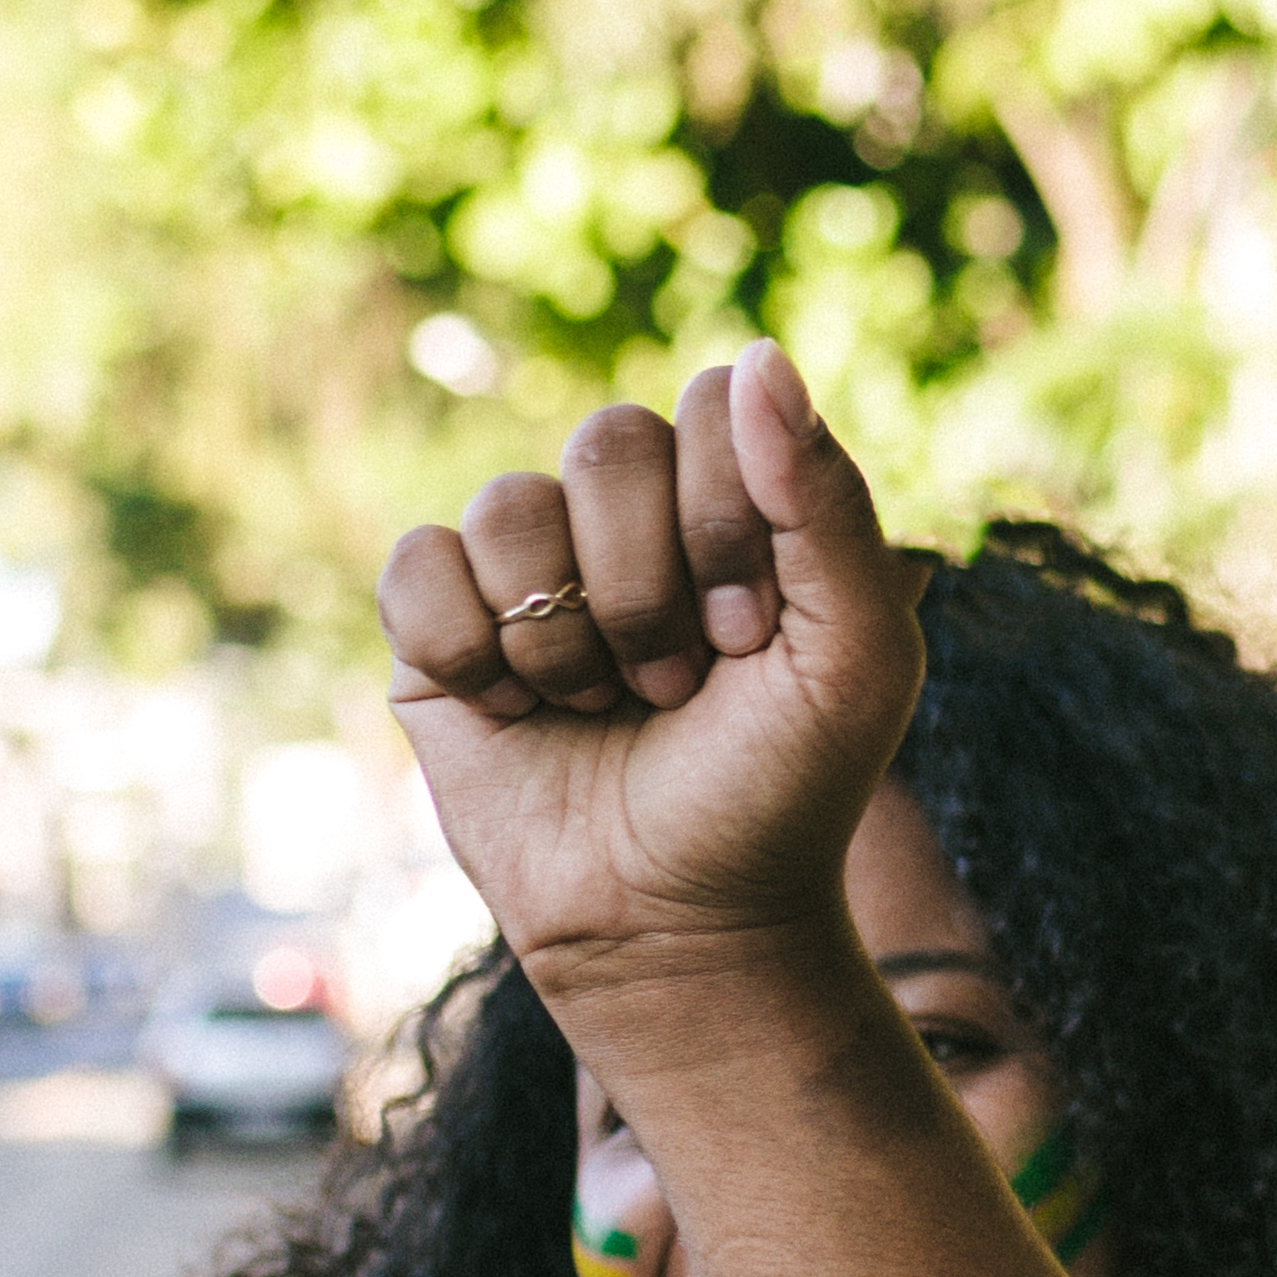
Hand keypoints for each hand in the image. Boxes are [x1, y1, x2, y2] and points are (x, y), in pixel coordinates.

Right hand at [381, 349, 923, 1000]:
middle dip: (652, 588)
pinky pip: (418, 564)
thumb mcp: (859, 653)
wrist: (678, 921)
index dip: (730, 521)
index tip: (753, 636)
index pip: (713, 403)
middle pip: (609, 441)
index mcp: (738, 498)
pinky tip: (516, 713)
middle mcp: (632, 515)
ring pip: (510, 505)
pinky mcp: (438, 626)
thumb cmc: (784, 790)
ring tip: (606, 708)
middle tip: (681, 684)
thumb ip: (828, 502)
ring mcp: (530, 567)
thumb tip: (760, 355)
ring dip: (568, 639)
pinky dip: (469, 652)